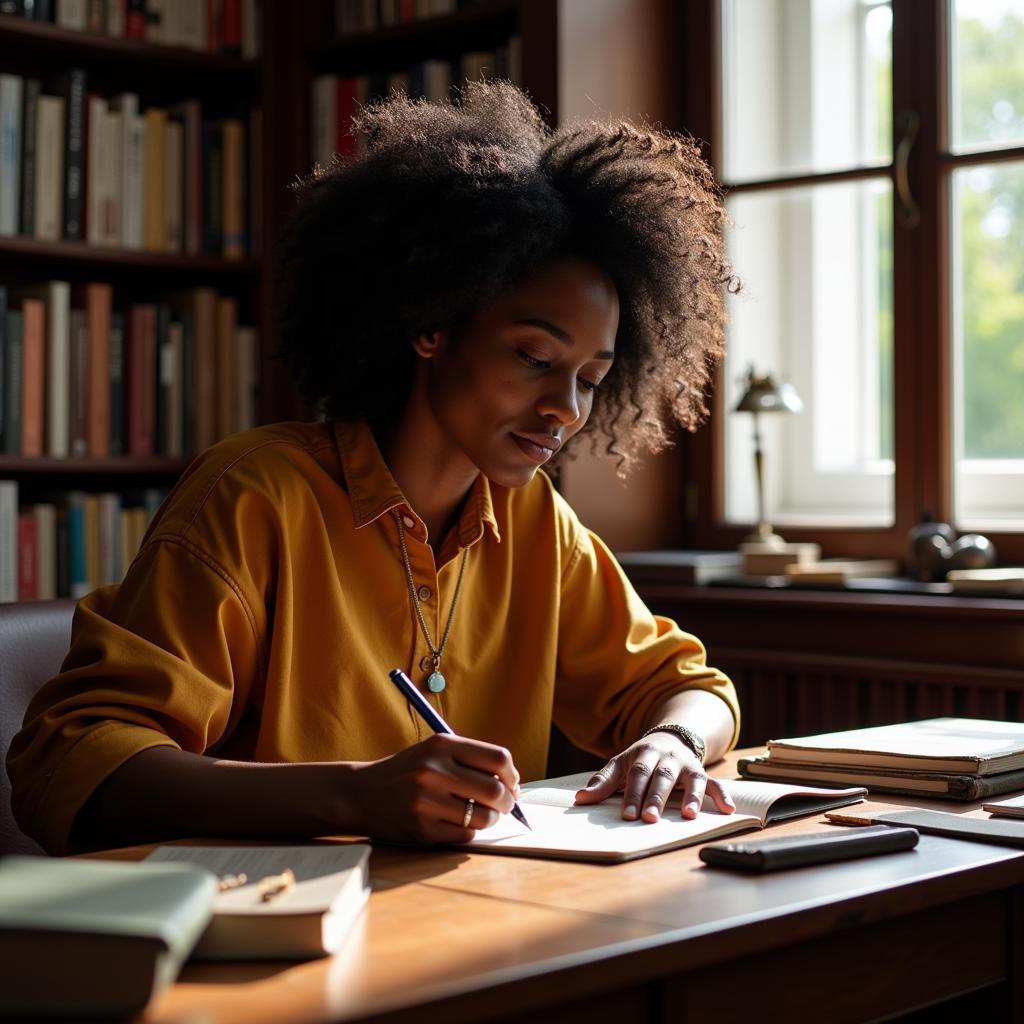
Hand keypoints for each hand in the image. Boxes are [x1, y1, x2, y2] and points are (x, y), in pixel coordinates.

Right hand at [347, 734, 518, 844]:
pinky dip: (468, 832)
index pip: (498, 758)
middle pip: (495, 790)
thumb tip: (513, 785)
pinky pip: (464, 835)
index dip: (512, 775)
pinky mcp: (421, 829)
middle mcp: (433, 770)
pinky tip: (455, 823)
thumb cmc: (408, 772)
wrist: (361, 793)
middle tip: (503, 805)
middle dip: (507, 802)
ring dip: (489, 819)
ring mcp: (426, 801)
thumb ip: (471, 760)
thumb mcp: (434, 752)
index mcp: (442, 745)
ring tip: (479, 814)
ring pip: (483, 817)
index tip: (511, 784)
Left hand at [573, 731, 734, 821]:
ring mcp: (687, 765)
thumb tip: (580, 799)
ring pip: (690, 779)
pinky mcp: (702, 773)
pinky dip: (723, 795)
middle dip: (655, 798)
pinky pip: (715, 783)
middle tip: (649, 819)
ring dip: (691, 797)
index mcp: (644, 754)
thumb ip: (603, 782)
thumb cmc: (641, 758)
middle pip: (661, 778)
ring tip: (688, 816)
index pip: (637, 774)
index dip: (632, 794)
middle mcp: (667, 758)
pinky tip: (729, 809)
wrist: (670, 738)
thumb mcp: (621, 764)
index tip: (627, 815)